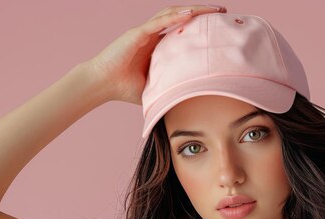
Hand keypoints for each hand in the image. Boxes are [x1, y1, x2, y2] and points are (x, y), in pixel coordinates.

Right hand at [86, 5, 226, 104]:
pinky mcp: (136, 34)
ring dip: (192, 10)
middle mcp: (152, 34)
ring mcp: (144, 32)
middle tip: (222, 10)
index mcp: (156, 45)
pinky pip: (158, 23)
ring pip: (171, 14)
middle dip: (202, 11)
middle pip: (180, 17)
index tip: (219, 25)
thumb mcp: (154, 89)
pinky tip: (190, 14)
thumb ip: (169, 89)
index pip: (182, 29)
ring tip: (211, 9)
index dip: (200, 24)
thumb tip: (189, 103)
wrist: (102, 85)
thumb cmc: (124, 88)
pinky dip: (174, 18)